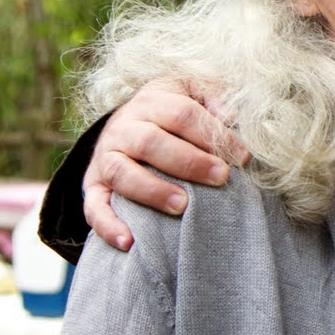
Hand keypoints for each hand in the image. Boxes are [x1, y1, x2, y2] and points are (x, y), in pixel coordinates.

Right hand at [83, 81, 248, 249]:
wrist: (127, 124)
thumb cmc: (173, 113)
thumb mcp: (192, 93)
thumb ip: (212, 98)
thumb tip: (230, 115)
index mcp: (151, 102)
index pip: (181, 114)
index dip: (212, 134)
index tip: (241, 156)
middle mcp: (123, 128)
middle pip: (151, 142)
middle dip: (189, 161)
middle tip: (221, 178)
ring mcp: (105, 158)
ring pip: (121, 173)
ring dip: (152, 191)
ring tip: (183, 206)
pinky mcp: (93, 186)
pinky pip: (94, 207)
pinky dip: (109, 226)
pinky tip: (130, 242)